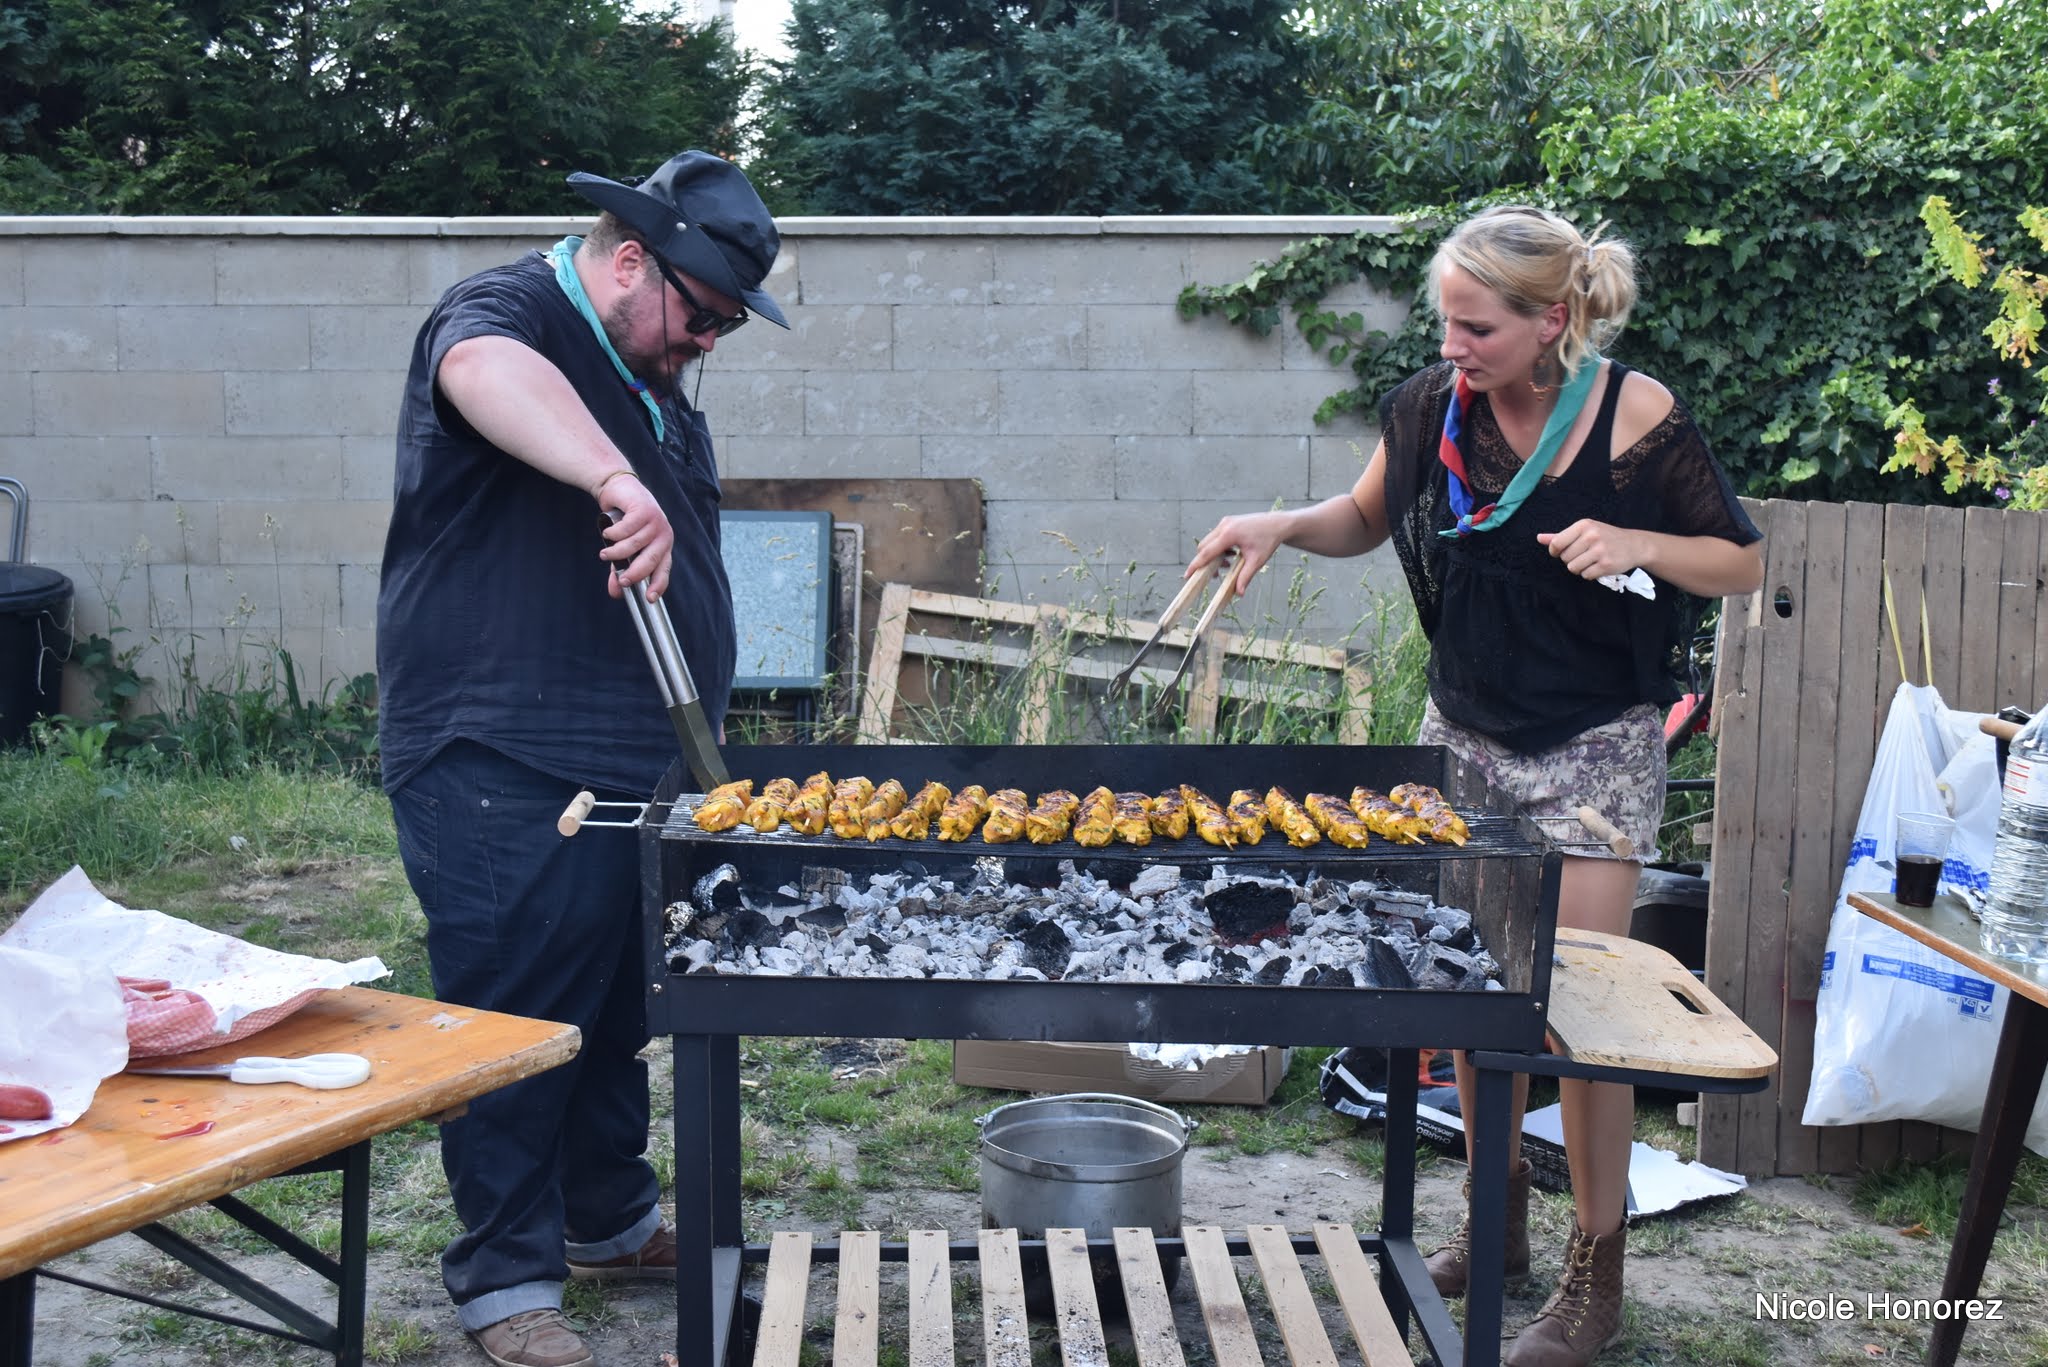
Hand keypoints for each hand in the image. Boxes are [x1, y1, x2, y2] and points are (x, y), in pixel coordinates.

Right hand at [599, 475, 675, 599]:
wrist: (619, 490)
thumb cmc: (623, 522)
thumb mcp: (622, 549)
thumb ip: (620, 569)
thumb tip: (615, 592)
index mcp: (662, 547)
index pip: (664, 570)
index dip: (657, 585)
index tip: (648, 598)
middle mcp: (663, 536)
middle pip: (651, 560)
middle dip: (635, 573)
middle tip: (622, 580)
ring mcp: (656, 522)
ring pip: (635, 545)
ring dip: (617, 552)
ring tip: (605, 553)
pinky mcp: (645, 510)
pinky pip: (627, 529)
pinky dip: (614, 533)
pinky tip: (608, 532)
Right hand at [1189, 510, 1292, 598]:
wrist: (1277, 524)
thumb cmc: (1268, 541)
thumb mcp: (1257, 561)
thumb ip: (1245, 577)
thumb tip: (1239, 593)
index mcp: (1229, 534)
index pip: (1206, 552)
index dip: (1196, 565)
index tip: (1187, 575)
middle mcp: (1224, 526)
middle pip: (1204, 547)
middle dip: (1206, 562)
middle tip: (1216, 575)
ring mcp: (1225, 522)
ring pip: (1209, 542)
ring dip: (1213, 555)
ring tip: (1228, 564)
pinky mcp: (1227, 522)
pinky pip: (1216, 537)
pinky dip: (1218, 548)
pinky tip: (1231, 554)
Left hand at [1536, 519, 1646, 581]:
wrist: (1634, 545)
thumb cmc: (1605, 537)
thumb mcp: (1584, 531)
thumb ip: (1560, 536)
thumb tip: (1539, 538)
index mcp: (1583, 525)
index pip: (1556, 544)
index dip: (1555, 551)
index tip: (1561, 552)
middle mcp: (1591, 536)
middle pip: (1564, 558)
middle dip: (1571, 559)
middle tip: (1585, 554)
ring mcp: (1599, 551)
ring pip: (1573, 568)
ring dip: (1580, 568)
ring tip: (1591, 560)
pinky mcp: (1606, 564)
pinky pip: (1585, 575)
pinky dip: (1590, 574)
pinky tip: (1599, 566)